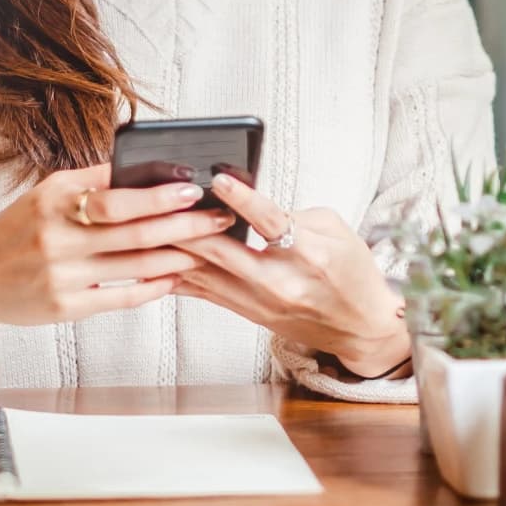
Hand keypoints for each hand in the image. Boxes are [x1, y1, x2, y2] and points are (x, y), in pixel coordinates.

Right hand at [0, 161, 236, 329]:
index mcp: (55, 199)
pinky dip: (152, 288)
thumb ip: (93, 182)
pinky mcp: (64, 308)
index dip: (159, 193)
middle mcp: (57, 236)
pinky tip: (176, 278)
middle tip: (218, 217)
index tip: (194, 188)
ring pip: (134, 266)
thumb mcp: (47, 193)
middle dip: (183, 224)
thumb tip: (148, 166)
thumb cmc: (18, 229)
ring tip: (208, 247)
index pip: (116, 194)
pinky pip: (119, 297)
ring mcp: (60, 275)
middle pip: (133, 231)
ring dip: (177, 256)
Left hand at [172, 172, 408, 376]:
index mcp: (310, 254)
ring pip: (205, 274)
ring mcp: (261, 303)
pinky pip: (204, 292)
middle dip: (186, 225)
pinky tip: (152, 262)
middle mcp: (281, 283)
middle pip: (223, 253)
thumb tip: (246, 202)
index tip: (218, 178)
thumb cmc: (353, 272)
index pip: (270, 222)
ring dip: (173, 250)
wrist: (361, 327)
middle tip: (158, 200)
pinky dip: (178, 275)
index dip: (242, 200)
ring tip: (144, 225)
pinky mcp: (248, 313)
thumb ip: (291, 213)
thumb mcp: (336, 230)